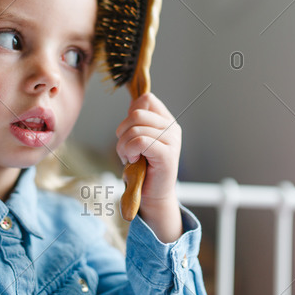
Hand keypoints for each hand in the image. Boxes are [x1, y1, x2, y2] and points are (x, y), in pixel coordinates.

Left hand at [115, 93, 182, 241]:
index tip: (129, 132)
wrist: (153, 195)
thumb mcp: (138, 138)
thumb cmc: (143, 167)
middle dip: (122, 132)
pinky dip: (130, 151)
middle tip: (125, 149)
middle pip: (136, 114)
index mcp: (166, 120)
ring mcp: (172, 140)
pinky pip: (140, 142)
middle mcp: (172, 127)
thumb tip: (132, 102)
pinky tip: (134, 161)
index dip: (131, 112)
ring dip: (123, 146)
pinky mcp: (167, 154)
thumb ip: (137, 121)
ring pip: (135, 129)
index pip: (146, 99)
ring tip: (129, 157)